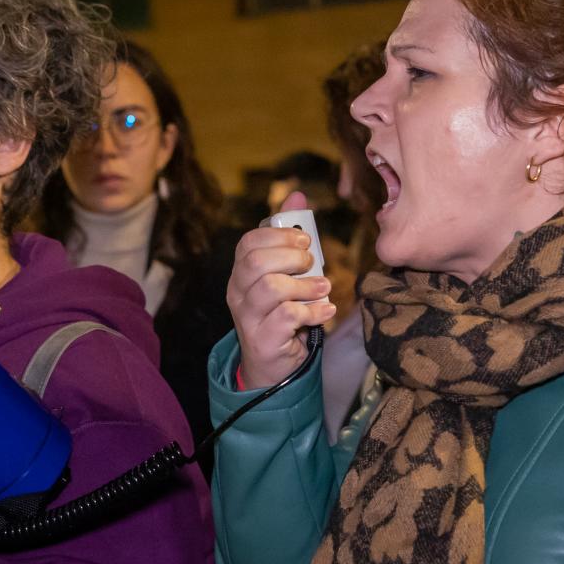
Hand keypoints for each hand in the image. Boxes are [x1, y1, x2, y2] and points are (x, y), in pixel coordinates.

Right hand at [228, 191, 336, 388]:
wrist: (274, 368)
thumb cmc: (283, 315)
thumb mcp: (287, 274)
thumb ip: (290, 237)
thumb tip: (298, 195)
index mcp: (241, 274)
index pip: (248, 243)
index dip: (280, 236)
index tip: (306, 242)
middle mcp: (238, 294)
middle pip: (256, 262)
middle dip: (291, 257)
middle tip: (313, 264)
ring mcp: (247, 319)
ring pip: (271, 288)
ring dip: (305, 285)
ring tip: (324, 289)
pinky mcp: (263, 341)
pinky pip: (287, 317)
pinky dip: (313, 311)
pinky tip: (325, 311)